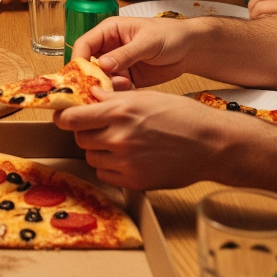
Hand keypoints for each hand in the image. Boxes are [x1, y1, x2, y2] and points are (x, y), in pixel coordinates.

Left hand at [54, 87, 258, 190]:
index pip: (71, 118)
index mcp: (119, 111)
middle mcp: (118, 137)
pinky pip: (105, 174)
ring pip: (91, 157)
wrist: (212, 145)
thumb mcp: (146, 97)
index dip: (64, 116)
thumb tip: (92, 96)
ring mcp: (125, 162)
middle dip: (85, 131)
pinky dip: (110, 167)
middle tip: (98, 126)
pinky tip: (126, 157)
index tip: (64, 116)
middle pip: (79, 137)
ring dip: (98, 149)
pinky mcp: (134, 181)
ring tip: (118, 141)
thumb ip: (114, 98)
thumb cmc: (184, 116)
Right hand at [69, 16, 193, 87]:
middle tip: (103, 88)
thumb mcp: (148, 42)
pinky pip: (115, 89)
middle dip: (93, 78)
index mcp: (109, 31)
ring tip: (127, 85)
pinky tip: (132, 90)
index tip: (79, 76)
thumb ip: (126, 53)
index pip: (84, 44)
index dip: (79, 59)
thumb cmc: (170, 35)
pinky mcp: (127, 79)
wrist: (190, 49)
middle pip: (89, 65)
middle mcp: (109, 48)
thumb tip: (103, 65)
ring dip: (108, 87)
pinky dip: (119, 94)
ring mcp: (117, 65)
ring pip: (101, 80)